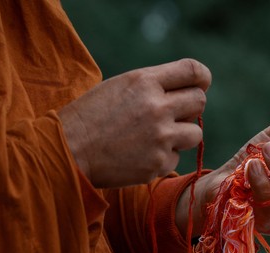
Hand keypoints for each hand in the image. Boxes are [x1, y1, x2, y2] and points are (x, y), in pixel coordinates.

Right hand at [59, 59, 210, 187]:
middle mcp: (157, 107)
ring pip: (195, 133)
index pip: (192, 71)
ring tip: (156, 138)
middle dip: (190, 109)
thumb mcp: (119, 87)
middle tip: (173, 116)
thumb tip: (184, 91)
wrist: (68, 150)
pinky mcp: (157, 163)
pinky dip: (162, 158)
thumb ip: (152, 86)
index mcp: (145, 81)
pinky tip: (139, 155)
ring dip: (182, 136)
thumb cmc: (90, 117)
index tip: (201, 85)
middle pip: (199, 101)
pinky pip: (176, 158)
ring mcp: (160, 137)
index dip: (202, 78)